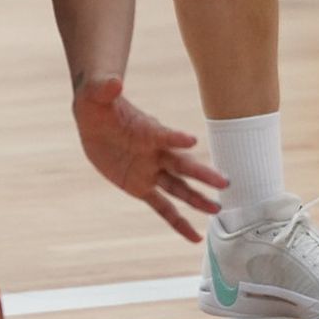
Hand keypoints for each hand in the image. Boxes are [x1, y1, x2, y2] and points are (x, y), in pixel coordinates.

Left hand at [71, 75, 225, 241]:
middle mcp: (155, 152)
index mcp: (148, 131)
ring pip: (178, 188)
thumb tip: (113, 81)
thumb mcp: (96, 94)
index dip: (176, 138)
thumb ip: (106, 88)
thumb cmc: (99, 103)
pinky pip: (162, 207)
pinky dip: (178, 222)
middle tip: (225, 182)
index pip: (165, 135)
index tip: (191, 141)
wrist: (94, 119)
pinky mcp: (140, 187)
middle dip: (202, 173)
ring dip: (197, 200)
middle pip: (182, 165)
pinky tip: (195, 237)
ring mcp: (150, 171)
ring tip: (217, 210)